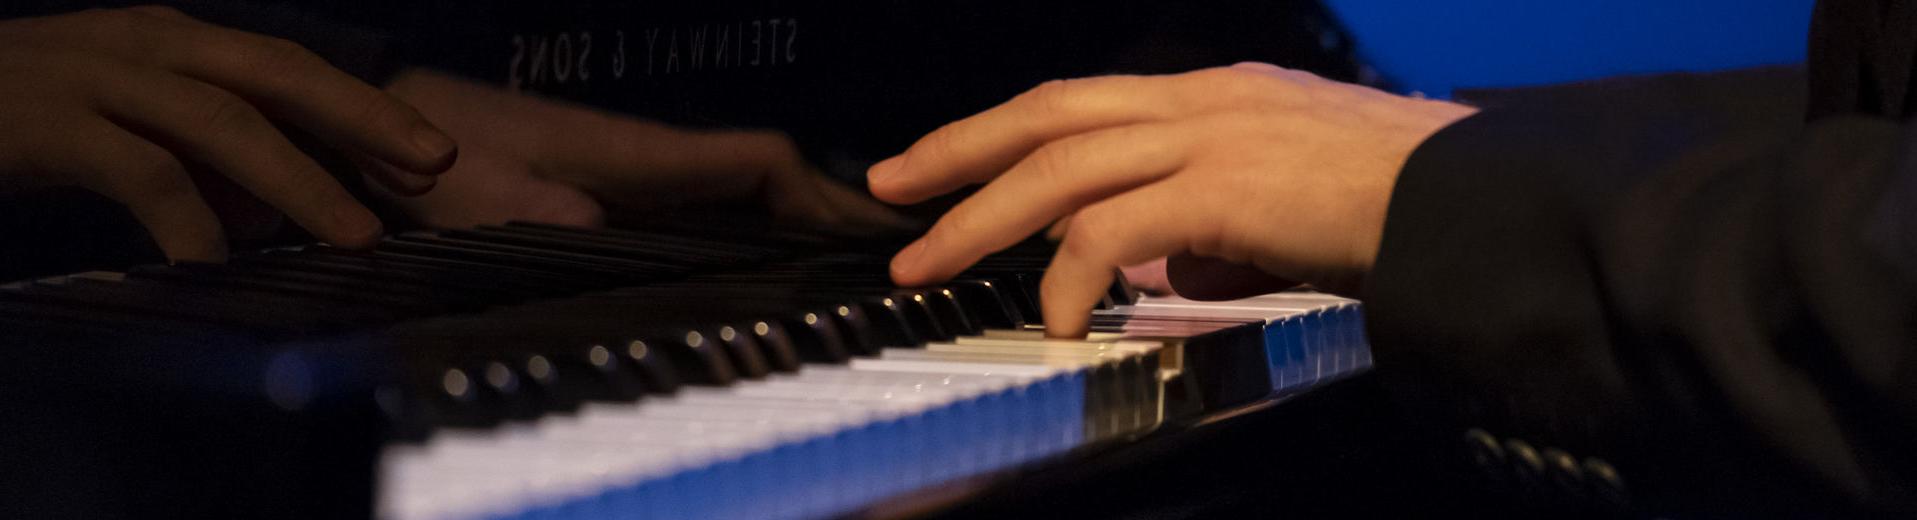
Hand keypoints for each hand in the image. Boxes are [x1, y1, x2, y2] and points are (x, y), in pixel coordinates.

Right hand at [0, 7, 455, 261]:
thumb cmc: (20, 118)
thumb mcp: (123, 130)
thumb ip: (198, 163)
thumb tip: (272, 213)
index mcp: (169, 39)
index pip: (287, 69)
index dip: (363, 110)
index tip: (431, 157)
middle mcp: (142, 41)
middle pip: (275, 73)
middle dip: (362, 118)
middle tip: (431, 165)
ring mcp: (93, 74)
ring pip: (220, 119)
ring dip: (297, 179)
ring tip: (351, 234)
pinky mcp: (45, 121)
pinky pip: (137, 169)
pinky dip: (188, 216)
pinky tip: (219, 259)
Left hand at [370, 69, 910, 231]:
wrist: (383, 117)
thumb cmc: (435, 153)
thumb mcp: (489, 197)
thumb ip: (554, 221)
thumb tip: (615, 243)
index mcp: (641, 154)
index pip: (762, 161)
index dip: (824, 195)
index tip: (873, 226)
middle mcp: (649, 155)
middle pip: (767, 177)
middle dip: (831, 210)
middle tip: (888, 247)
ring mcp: (630, 167)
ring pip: (738, 189)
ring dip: (794, 217)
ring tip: (843, 255)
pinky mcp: (605, 180)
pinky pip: (702, 202)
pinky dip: (748, 223)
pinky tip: (758, 253)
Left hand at [869, 62, 1476, 335]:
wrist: (1477, 201)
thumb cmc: (1400, 205)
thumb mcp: (1290, 203)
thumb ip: (1216, 231)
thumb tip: (1165, 274)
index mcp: (1214, 93)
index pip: (1081, 102)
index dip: (1002, 130)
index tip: (944, 160)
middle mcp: (1202, 99)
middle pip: (1049, 116)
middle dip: (958, 152)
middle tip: (890, 191)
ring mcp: (1212, 136)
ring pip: (1059, 167)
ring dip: (980, 217)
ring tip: (926, 263)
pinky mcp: (1224, 189)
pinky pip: (1110, 234)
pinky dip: (1065, 277)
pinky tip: (1051, 320)